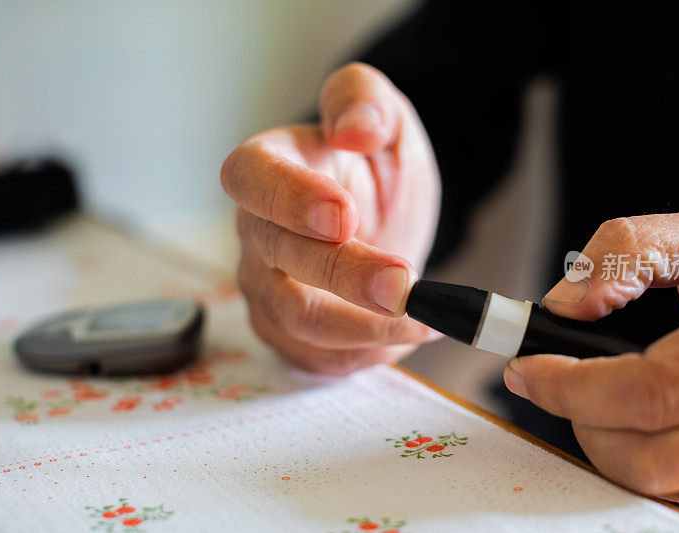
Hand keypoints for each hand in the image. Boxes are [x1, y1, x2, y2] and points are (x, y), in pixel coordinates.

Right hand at [221, 63, 440, 374]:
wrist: (384, 218)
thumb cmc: (376, 167)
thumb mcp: (386, 118)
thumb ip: (367, 102)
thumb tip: (356, 128)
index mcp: (267, 166)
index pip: (252, 180)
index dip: (290, 200)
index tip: (345, 215)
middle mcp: (254, 230)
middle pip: (281, 259)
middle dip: (347, 276)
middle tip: (406, 285)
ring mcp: (264, 285)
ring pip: (297, 321)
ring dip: (365, 327)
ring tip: (426, 316)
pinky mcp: (285, 331)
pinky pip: (316, 357)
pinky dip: (366, 353)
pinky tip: (405, 333)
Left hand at [503, 208, 678, 510]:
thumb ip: (628, 251)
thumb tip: (564, 304)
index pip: (655, 390)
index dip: (575, 386)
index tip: (528, 369)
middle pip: (649, 457)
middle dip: (580, 417)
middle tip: (557, 380)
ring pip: (656, 482)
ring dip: (605, 438)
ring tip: (604, 388)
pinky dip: (641, 454)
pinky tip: (646, 412)